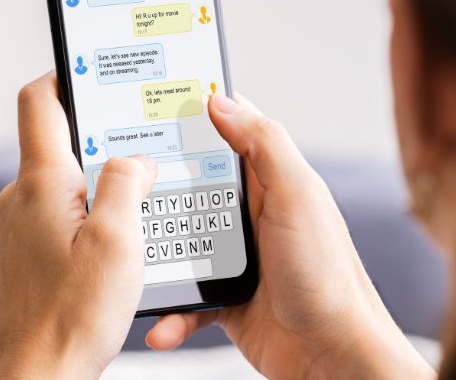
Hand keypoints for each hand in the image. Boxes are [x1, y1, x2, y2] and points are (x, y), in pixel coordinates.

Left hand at [0, 72, 156, 379]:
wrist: (37, 377)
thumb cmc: (72, 316)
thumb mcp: (119, 241)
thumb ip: (128, 183)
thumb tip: (136, 160)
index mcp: (41, 183)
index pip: (38, 100)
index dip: (64, 73)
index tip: (93, 66)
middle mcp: (22, 200)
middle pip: (59, 143)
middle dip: (102, 138)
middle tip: (143, 143)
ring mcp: (20, 230)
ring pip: (63, 186)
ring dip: (100, 184)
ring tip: (142, 200)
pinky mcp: (27, 258)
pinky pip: (60, 219)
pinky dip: (89, 218)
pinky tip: (119, 243)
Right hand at [145, 94, 434, 379]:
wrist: (333, 355)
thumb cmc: (326, 276)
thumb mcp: (297, 196)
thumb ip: (262, 144)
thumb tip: (220, 101)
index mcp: (269, 181)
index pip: (226, 134)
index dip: (191, 116)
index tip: (149, 106)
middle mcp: (250, 215)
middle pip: (190, 187)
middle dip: (157, 188)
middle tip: (121, 184)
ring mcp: (235, 256)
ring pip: (179, 242)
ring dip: (156, 255)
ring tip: (132, 258)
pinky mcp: (225, 297)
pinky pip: (187, 297)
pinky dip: (172, 311)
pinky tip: (160, 322)